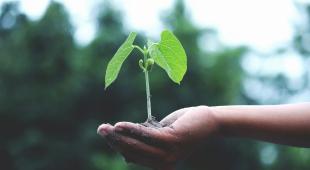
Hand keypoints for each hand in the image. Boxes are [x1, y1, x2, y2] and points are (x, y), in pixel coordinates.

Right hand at [97, 106, 218, 169]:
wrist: (207, 122)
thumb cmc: (183, 127)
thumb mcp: (161, 137)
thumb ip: (146, 144)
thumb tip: (125, 156)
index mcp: (160, 164)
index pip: (133, 156)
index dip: (118, 146)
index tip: (106, 134)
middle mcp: (164, 163)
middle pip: (132, 152)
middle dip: (114, 141)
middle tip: (100, 129)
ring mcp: (168, 154)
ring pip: (137, 145)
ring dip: (119, 136)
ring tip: (105, 128)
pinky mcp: (172, 141)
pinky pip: (147, 135)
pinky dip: (132, 130)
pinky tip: (120, 125)